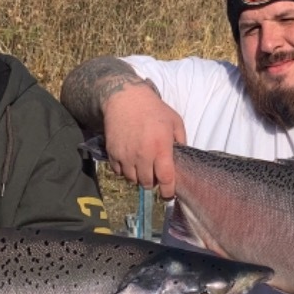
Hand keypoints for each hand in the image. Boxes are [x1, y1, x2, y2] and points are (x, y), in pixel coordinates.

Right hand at [101, 84, 187, 198]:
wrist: (125, 98)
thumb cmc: (154, 109)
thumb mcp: (175, 121)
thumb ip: (181, 141)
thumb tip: (178, 158)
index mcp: (161, 148)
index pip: (165, 179)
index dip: (167, 191)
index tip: (168, 195)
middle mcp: (143, 155)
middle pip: (147, 183)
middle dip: (152, 182)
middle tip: (154, 174)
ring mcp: (126, 155)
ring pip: (132, 179)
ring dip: (138, 177)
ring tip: (142, 166)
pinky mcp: (113, 153)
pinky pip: (119, 172)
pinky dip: (124, 170)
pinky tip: (129, 160)